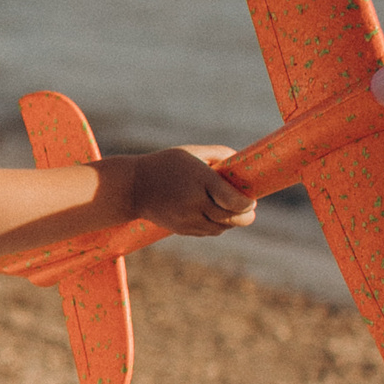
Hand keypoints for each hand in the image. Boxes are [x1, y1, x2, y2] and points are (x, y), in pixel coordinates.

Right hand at [127, 145, 255, 236]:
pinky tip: (215, 215)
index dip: (247, 204)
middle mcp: (195, 202)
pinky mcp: (182, 229)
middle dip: (245, 216)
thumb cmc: (165, 165)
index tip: (251, 200)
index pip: (234, 201)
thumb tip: (240, 162)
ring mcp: (187, 219)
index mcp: (201, 180)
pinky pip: (208, 232)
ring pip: (221, 228)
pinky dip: (217, 226)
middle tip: (249, 209)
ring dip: (231, 222)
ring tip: (231, 211)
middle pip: (231, 218)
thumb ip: (218, 154)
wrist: (132, 188)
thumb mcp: (191, 152)